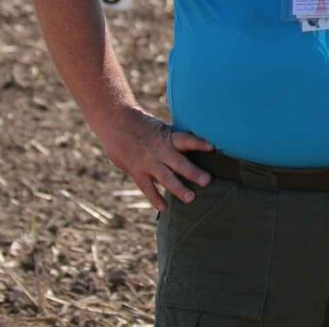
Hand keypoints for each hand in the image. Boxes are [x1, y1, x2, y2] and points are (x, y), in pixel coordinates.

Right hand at [97, 106, 214, 212]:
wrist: (116, 122)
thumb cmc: (143, 125)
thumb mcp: (161, 128)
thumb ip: (174, 140)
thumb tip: (194, 148)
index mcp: (167, 136)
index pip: (186, 139)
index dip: (198, 143)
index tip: (212, 148)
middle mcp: (159, 149)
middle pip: (179, 162)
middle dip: (193, 172)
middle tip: (208, 181)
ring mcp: (148, 162)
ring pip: (165, 177)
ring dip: (178, 188)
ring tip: (191, 198)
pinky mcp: (136, 171)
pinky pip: (147, 188)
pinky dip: (155, 198)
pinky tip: (164, 208)